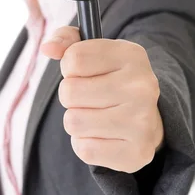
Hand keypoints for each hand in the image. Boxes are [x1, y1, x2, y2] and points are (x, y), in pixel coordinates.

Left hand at [40, 27, 163, 173]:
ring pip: (74, 122)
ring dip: (76, 121)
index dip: (69, 68)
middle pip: (69, 92)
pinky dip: (85, 144)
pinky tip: (103, 136)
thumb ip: (66, 41)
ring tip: (96, 116)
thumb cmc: (111, 80)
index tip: (84, 72)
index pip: (73, 59)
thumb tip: (47, 48)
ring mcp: (143, 121)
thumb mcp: (93, 51)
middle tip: (90, 98)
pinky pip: (84, 150)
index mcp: (132, 55)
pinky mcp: (137, 153)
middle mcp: (143, 87)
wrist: (146, 119)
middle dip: (71, 97)